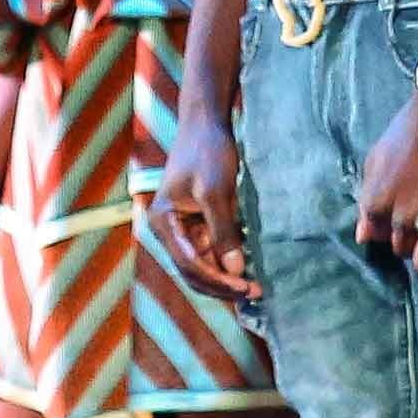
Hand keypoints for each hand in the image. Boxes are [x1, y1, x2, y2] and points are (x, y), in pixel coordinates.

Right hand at [157, 101, 252, 297]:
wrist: (206, 125)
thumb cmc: (207, 152)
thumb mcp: (216, 191)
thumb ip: (224, 231)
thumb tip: (235, 270)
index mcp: (163, 222)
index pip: (188, 263)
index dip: (217, 280)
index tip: (245, 286)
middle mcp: (168, 230)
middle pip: (192, 272)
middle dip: (222, 285)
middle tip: (254, 293)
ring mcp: (182, 230)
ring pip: (202, 266)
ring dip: (225, 278)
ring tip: (254, 287)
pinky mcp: (197, 225)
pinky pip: (211, 253)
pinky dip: (227, 264)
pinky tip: (248, 270)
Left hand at [354, 99, 417, 273]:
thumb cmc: (408, 129)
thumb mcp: (375, 159)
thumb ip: (366, 198)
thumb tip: (363, 234)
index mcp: (377, 201)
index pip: (374, 236)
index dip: (384, 230)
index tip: (395, 219)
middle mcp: (402, 215)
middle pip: (400, 249)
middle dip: (407, 240)